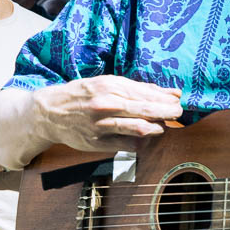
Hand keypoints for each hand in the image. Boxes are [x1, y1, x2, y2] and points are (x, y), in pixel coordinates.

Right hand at [33, 76, 182, 153]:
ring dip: (157, 128)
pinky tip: (143, 137)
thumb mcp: (108, 83)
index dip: (167, 99)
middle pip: (147, 111)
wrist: (50, 113)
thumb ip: (139, 89)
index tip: (179, 101)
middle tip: (178, 113)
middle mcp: (106, 105)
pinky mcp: (98, 143)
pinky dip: (141, 142)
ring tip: (161, 126)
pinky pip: (128, 145)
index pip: (147, 94)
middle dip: (168, 113)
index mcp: (110, 86)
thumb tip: (171, 92)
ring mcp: (102, 125)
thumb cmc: (83, 95)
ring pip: (140, 129)